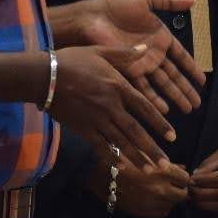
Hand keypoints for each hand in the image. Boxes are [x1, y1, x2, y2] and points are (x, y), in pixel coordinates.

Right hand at [47, 45, 176, 166]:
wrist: (44, 77)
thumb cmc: (71, 60)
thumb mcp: (100, 51)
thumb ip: (124, 53)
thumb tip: (145, 48)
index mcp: (118, 86)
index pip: (145, 108)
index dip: (160, 123)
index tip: (172, 136)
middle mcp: (111, 106)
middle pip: (136, 131)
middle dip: (152, 149)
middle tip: (166, 164)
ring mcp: (96, 120)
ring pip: (121, 142)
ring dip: (137, 157)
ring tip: (150, 170)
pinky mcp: (82, 129)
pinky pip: (100, 146)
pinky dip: (112, 157)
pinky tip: (122, 167)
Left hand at [74, 0, 205, 115]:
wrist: (92, 16)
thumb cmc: (117, 5)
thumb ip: (169, 2)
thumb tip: (194, 0)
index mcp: (160, 37)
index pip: (181, 57)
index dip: (191, 68)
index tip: (202, 81)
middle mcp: (153, 54)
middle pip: (174, 75)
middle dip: (185, 89)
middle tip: (196, 105)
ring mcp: (141, 64)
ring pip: (162, 85)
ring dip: (174, 97)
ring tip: (186, 110)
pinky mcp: (127, 71)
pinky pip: (143, 88)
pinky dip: (153, 99)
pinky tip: (163, 110)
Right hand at [87, 147, 190, 217]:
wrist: (101, 175)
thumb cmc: (125, 159)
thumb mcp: (147, 156)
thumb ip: (167, 163)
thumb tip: (184, 168)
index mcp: (163, 172)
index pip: (186, 179)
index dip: (182, 177)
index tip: (177, 175)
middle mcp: (161, 189)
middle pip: (183, 195)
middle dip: (180, 189)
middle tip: (173, 184)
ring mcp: (152, 203)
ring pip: (173, 205)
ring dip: (171, 198)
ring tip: (163, 191)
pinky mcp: (144, 212)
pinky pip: (162, 212)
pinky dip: (162, 207)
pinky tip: (155, 199)